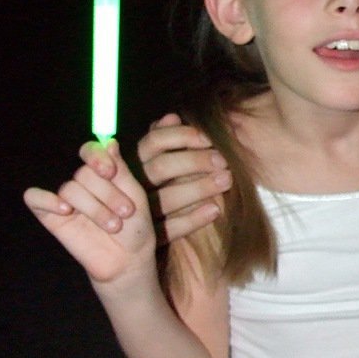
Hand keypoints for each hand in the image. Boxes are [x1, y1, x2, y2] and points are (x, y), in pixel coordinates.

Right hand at [23, 140, 156, 284]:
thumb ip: (121, 170)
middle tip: (126, 212)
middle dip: (107, 193)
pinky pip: (35, 198)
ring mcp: (66, 199)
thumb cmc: (135, 228)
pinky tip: (65, 210)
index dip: (96, 157)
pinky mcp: (51, 216)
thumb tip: (110, 142)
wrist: (128, 260)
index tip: (109, 172)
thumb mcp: (136, 197)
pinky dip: (46, 200)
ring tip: (114, 226)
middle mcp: (84, 184)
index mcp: (103, 174)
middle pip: (84, 173)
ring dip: (95, 208)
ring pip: (70, 189)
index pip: (91, 151)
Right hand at [132, 114, 230, 242]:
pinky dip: (193, 219)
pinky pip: (170, 229)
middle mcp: (135, 185)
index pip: (154, 142)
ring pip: (167, 199)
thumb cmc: (152, 187)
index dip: (181, 137)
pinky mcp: (150, 236)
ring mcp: (141, 212)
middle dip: (194, 162)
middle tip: (223, 161)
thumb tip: (172, 116)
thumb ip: (162, 139)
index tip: (209, 139)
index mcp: (135, 162)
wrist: (131, 241)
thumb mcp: (153, 161)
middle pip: (161, 168)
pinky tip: (215, 210)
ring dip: (199, 188)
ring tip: (227, 180)